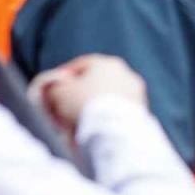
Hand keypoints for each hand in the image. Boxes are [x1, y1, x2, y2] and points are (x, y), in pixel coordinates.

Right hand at [30, 54, 146, 132]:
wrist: (113, 132)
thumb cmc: (83, 106)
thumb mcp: (57, 92)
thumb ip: (52, 86)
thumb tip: (51, 89)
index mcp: (108, 63)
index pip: (80, 66)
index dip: (62, 78)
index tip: (51, 90)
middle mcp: (127, 75)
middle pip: (96, 83)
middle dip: (79, 95)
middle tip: (63, 109)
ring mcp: (137, 95)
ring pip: (108, 100)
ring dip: (93, 109)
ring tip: (77, 125)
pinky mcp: (142, 114)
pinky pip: (117, 115)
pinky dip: (105, 120)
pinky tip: (93, 132)